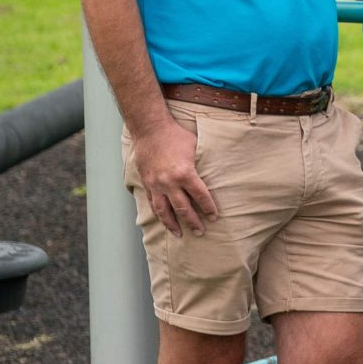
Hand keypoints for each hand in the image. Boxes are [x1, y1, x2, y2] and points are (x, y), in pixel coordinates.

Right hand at [134, 115, 217, 236]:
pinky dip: (158, 214)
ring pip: (164, 210)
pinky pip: (152, 202)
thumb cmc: (176, 136)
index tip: (214, 217)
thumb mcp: (196, 147)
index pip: (200, 196)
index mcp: (185, 174)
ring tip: (179, 234)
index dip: (208, 208)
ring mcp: (156, 184)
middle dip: (193, 222)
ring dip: (172, 224)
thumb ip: (202, 163)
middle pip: (183, 208)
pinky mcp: (147, 183)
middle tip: (201, 232)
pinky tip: (164, 220)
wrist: (150, 129)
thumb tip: (216, 172)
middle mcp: (169, 182)